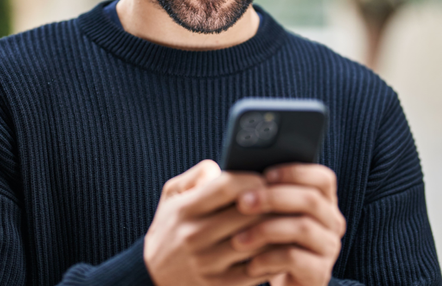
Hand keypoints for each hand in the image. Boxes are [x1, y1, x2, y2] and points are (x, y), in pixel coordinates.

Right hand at [144, 160, 282, 285]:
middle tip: (286, 199)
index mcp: (185, 210)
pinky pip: (257, 270)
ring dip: (278, 230)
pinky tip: (280, 247)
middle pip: (248, 213)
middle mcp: (194, 236)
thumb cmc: (170, 229)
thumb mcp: (171, 197)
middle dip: (272, 204)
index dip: (253, 179)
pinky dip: (274, 257)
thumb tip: (221, 167)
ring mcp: (207, 264)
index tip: (265, 180)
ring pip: (257, 242)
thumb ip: (196, 176)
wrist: (153, 278)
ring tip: (288, 220)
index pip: (228, 186)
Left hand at [230, 163, 346, 285]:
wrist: (281, 280)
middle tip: (242, 202)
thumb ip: (264, 191)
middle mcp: (332, 222)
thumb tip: (233, 171)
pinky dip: (269, 258)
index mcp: (324, 201)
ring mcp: (328, 248)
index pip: (323, 178)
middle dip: (273, 198)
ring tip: (237, 238)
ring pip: (303, 228)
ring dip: (266, 229)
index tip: (265, 175)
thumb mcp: (270, 214)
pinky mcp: (319, 273)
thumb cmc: (270, 239)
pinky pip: (295, 258)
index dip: (296, 172)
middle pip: (311, 200)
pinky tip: (250, 263)